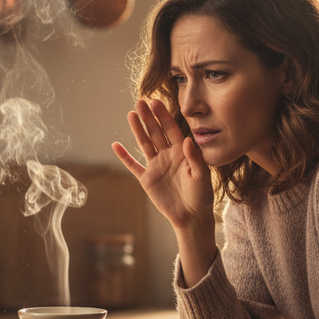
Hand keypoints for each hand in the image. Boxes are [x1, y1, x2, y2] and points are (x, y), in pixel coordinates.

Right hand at [112, 99, 213, 230]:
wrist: (191, 216)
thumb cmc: (201, 196)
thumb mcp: (202, 176)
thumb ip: (194, 158)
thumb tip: (187, 140)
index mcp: (182, 152)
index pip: (171, 129)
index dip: (163, 116)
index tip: (155, 102)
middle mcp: (167, 155)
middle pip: (155, 132)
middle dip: (148, 117)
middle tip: (140, 102)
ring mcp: (156, 166)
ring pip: (144, 144)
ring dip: (137, 130)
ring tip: (131, 114)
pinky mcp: (147, 179)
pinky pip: (133, 166)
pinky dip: (124, 156)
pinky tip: (116, 145)